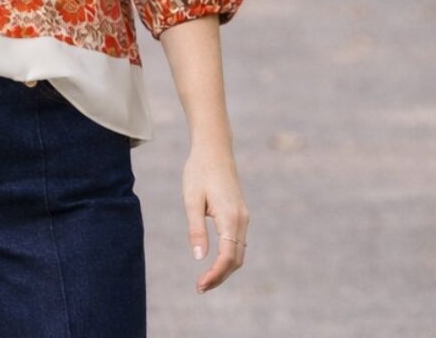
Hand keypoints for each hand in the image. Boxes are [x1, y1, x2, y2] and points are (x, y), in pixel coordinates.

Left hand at [181, 144, 248, 293]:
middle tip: (200, 287)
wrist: (214, 149)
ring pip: (239, 252)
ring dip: (225, 268)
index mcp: (230, 216)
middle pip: (236, 259)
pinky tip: (215, 261)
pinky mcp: (240, 213)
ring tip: (205, 279)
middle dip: (220, 276)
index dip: (215, 275)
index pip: (227, 257)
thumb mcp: (192, 199)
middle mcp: (241, 219)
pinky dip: (229, 257)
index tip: (200, 285)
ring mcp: (243, 216)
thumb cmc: (199, 171)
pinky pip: (238, 242)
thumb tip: (200, 258)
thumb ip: (196, 229)